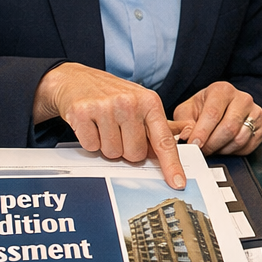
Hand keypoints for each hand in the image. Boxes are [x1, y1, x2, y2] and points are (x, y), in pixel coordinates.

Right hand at [32, 63, 185, 188]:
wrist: (76, 80)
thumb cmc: (112, 94)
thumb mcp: (140, 103)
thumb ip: (159, 126)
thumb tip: (184, 137)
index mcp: (149, 102)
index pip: (163, 140)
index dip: (171, 164)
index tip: (178, 182)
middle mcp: (129, 103)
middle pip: (135, 154)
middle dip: (126, 149)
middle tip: (119, 131)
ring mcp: (105, 107)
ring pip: (113, 153)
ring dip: (107, 146)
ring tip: (104, 126)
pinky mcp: (83, 112)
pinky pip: (91, 147)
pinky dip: (90, 141)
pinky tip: (91, 125)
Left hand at [173, 82, 261, 154]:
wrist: (222, 108)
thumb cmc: (204, 108)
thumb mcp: (187, 111)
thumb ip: (184, 123)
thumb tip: (186, 135)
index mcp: (222, 90)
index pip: (213, 114)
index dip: (202, 132)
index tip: (194, 144)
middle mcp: (242, 99)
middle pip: (229, 128)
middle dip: (212, 144)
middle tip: (202, 151)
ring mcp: (255, 112)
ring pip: (240, 139)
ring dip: (223, 150)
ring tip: (213, 148)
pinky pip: (249, 146)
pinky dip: (235, 152)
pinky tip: (225, 148)